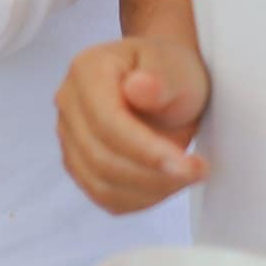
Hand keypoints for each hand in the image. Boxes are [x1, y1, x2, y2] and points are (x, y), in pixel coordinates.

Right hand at [55, 34, 210, 214]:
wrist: (164, 79)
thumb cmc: (170, 69)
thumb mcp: (176, 67)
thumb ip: (159, 78)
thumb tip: (138, 88)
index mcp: (87, 70)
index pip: (107, 122)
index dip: (145, 151)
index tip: (186, 166)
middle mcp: (68, 102)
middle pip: (100, 158)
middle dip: (153, 175)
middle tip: (198, 171)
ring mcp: (69, 134)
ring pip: (100, 183)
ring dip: (149, 191)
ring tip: (186, 176)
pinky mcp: (78, 161)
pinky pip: (103, 196)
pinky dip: (138, 199)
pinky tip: (165, 184)